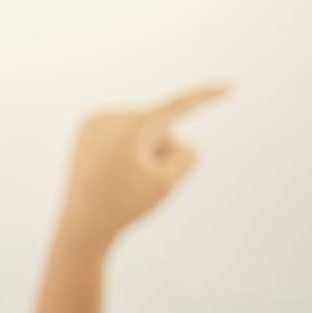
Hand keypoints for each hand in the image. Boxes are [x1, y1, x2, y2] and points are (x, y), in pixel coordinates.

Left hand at [62, 84, 225, 248]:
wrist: (81, 225)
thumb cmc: (125, 206)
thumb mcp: (168, 183)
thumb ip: (188, 154)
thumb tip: (172, 139)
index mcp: (130, 128)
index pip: (179, 107)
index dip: (207, 97)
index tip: (230, 86)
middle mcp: (109, 117)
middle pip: (161, 128)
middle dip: (157, 151)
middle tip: (130, 181)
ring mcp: (94, 121)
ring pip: (143, 130)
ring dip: (141, 152)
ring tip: (117, 177)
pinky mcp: (87, 127)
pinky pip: (126, 132)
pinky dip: (127, 148)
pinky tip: (109, 168)